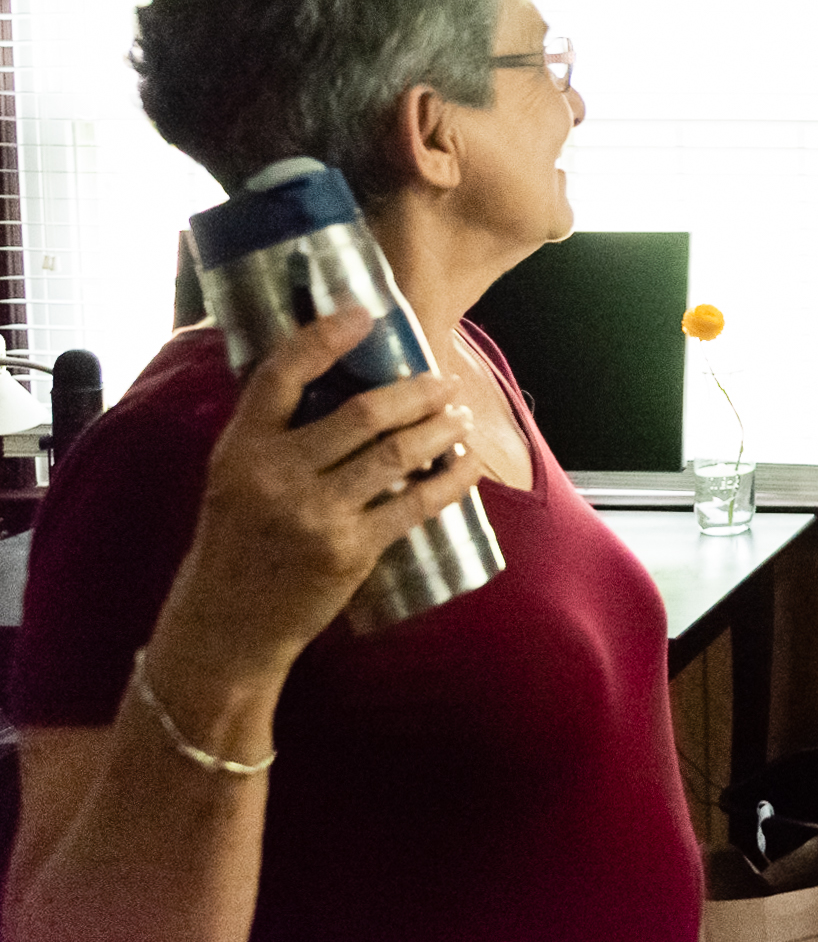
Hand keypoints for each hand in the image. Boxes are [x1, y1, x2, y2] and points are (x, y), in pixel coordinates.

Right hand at [151, 309, 478, 689]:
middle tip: (442, 384)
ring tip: (458, 416)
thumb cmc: (235, 543)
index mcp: (241, 448)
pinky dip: (450, 480)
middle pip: (363, 412)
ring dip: (439, 429)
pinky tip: (467, 466)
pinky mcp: (349, 550)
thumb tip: (336, 380)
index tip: (366, 314)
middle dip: (416, 392)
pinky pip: (415, 503)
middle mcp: (276, 475)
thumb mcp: (233, 478)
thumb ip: (274, 434)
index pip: (282, 374)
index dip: (326, 337)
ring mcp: (315, 514)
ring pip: (397, 453)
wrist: (225, 628)